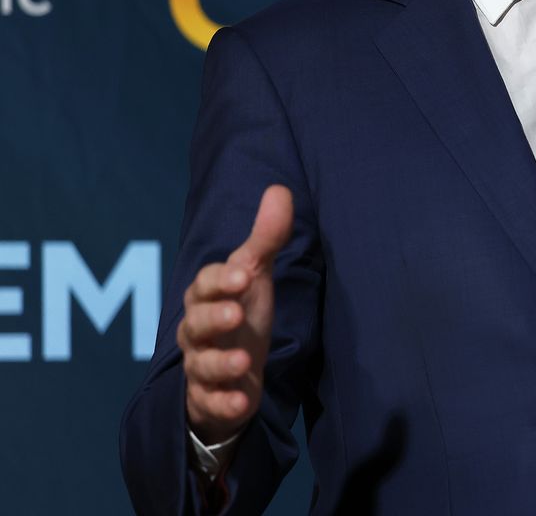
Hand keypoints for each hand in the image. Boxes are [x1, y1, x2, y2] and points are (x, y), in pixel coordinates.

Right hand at [178, 185, 292, 443]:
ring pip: (200, 365)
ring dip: (220, 364)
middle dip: (214, 318)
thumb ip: (265, 238)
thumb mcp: (256, 277)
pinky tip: (241, 403)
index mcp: (207, 297)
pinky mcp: (208, 398)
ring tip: (243, 364)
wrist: (233, 373)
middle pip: (197, 323)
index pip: (205, 284)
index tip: (244, 276)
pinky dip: (223, 404)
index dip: (221, 280)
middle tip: (237, 315)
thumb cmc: (241, 314)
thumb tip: (279, 189)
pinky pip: (209, 403)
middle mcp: (198, 331)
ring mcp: (201, 365)